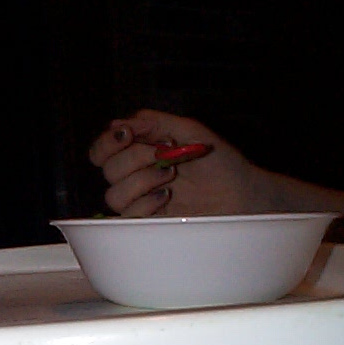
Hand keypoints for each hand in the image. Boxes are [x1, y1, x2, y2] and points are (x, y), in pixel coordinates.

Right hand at [88, 109, 273, 216]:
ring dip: (142, 180)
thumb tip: (117, 123)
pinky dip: (146, 202)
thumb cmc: (219, 162)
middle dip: (135, 157)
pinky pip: (129, 214)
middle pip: (108, 169)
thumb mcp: (188, 131)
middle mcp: (135, 176)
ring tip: (171, 175)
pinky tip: (166, 195)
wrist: (241, 193)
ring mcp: (141, 201)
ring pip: (114, 194)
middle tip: (165, 153)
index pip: (102, 150)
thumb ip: (152, 122)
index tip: (127, 135)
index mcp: (139, 152)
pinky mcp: (150, 222)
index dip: (107, 142)